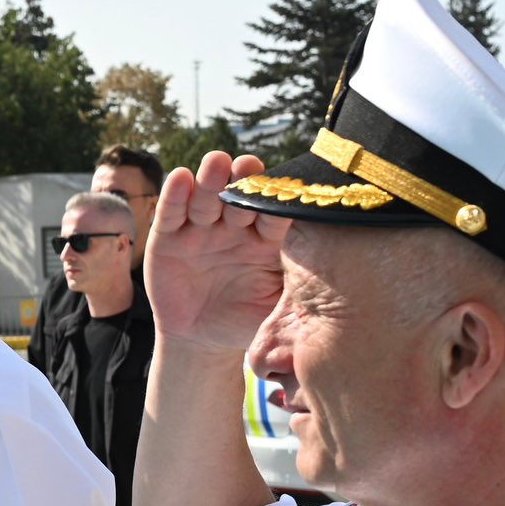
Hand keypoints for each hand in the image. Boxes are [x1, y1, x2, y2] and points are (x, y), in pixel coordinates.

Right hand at [144, 151, 291, 354]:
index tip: (282, 186)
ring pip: (206, 197)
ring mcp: (200, 229)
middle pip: (239, 195)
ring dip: (211, 178)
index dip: (275, 198)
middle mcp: (234, 227)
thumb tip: (336, 275)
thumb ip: (298, 289)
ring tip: (216, 163)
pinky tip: (181, 177)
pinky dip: (174, 195)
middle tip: (248, 166)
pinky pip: (171, 213)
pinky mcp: (168, 237)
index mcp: (265, 239)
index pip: (272, 211)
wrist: (200, 342)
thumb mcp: (276, 310)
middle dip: (243, 179)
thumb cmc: (244, 322)